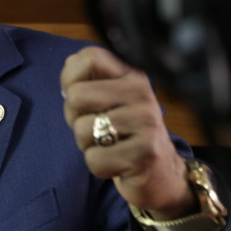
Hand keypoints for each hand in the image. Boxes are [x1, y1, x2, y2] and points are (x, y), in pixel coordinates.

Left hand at [61, 46, 193, 218]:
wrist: (161, 173)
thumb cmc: (125, 135)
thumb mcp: (111, 101)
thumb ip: (90, 80)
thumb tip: (69, 64)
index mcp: (132, 75)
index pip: (90, 58)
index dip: (70, 78)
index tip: (79, 99)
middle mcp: (142, 93)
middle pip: (76, 95)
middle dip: (74, 118)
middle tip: (96, 130)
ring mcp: (146, 122)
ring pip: (81, 129)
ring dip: (87, 145)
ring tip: (109, 147)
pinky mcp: (145, 154)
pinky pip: (94, 159)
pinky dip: (99, 167)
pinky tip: (117, 164)